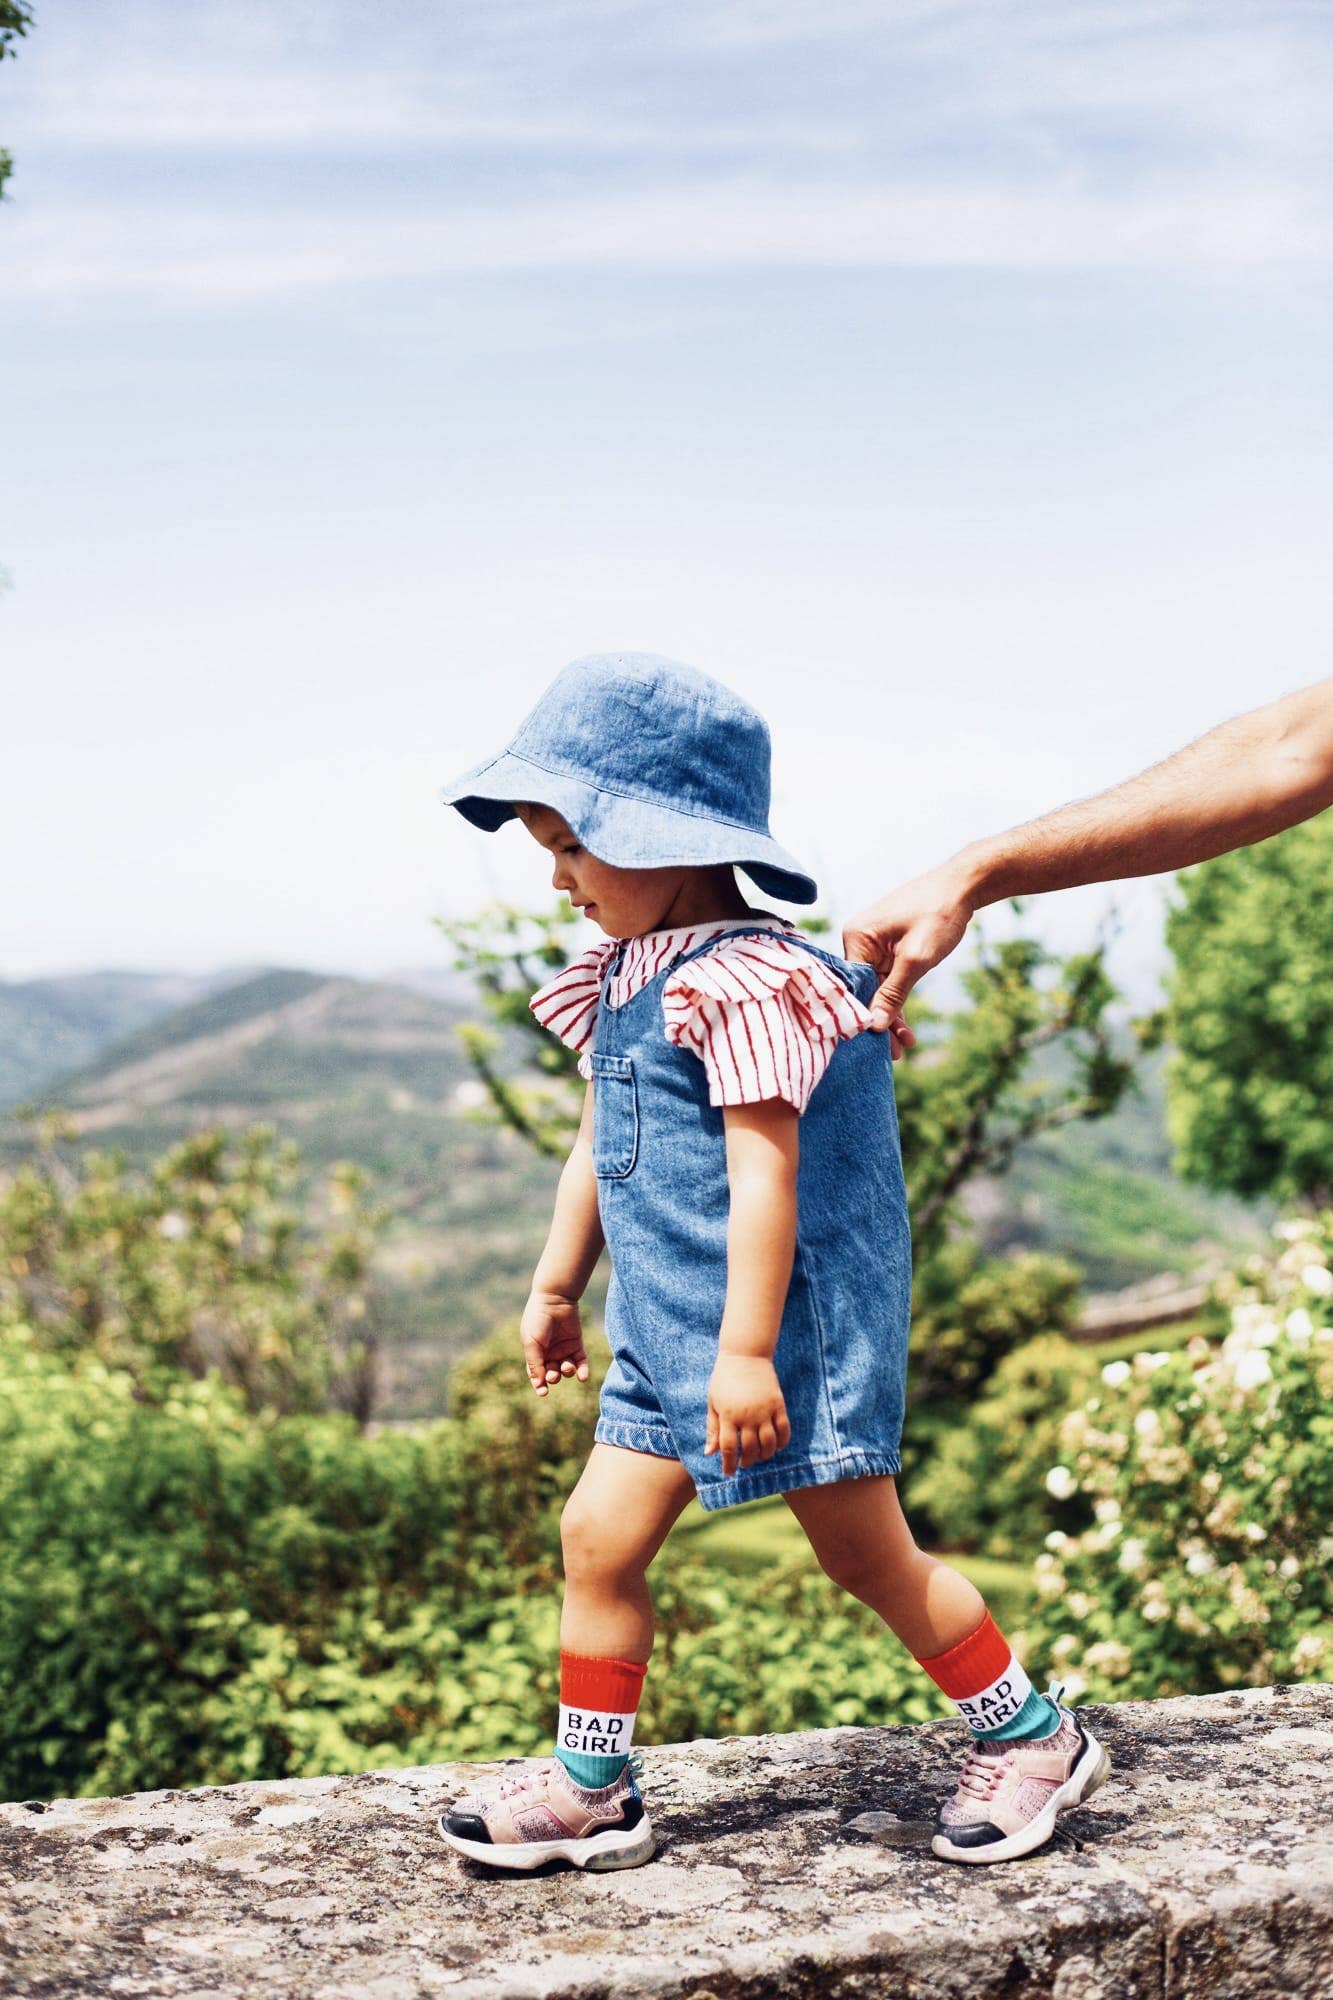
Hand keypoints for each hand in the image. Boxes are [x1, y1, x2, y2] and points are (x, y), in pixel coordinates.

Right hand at [520, 1287, 589, 1396]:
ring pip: (567, 1370)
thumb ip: (534, 1363)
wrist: (554, 1298)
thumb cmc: (538, 1319)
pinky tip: (583, 1377)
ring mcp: (564, 1349)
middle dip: (553, 1377)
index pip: (536, 1374)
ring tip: (567, 1366)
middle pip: (552, 1373)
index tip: (543, 1392)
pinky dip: (582, 1371)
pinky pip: (581, 1362)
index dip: (539, 1384)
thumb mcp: (531, 1342)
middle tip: (554, 1374)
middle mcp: (549, 1353)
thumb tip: (540, 1383)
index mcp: (535, 1353)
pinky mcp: (577, 1344)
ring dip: (567, 1372)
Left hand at [705, 1354, 790, 1476]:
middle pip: (750, 1449)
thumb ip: (712, 1428)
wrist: (745, 1355)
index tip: (728, 1472)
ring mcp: (765, 1410)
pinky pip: (784, 1430)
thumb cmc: (724, 1379)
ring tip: (759, 1457)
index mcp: (728, 1415)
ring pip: (768, 1443)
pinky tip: (776, 1447)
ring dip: (764, 1455)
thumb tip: (709, 1453)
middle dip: (747, 1461)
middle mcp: (747, 1415)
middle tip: (744, 1464)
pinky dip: (782, 1442)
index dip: (728, 1464)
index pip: (728, 1448)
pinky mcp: (778, 1404)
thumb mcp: (713, 1402)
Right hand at [842, 859, 976, 1043]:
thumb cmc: (939, 914)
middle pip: (865, 990)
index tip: (876, 1046)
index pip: (853, 986)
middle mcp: (859, 940)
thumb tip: (873, 1026)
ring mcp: (874, 944)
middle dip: (879, 1021)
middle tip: (894, 1054)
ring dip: (891, 1016)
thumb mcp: (916, 958)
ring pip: (878, 990)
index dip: (864, 1017)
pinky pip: (889, 981)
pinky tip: (906, 1029)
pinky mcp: (890, 948)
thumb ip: (893, 993)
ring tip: (904, 1047)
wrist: (965, 885)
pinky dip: (898, 1001)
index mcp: (857, 937)